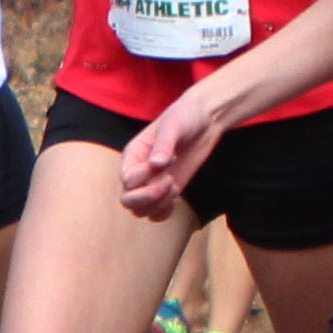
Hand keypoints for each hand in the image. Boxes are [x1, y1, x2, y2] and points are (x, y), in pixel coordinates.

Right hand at [116, 96, 228, 216]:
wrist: (204, 121)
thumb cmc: (184, 117)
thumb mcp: (173, 126)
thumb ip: (163, 145)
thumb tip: (156, 164)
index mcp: (132, 155)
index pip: (128, 179)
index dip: (146, 175)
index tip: (170, 158)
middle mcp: (137, 172)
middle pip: (128, 200)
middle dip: (149, 197)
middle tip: (171, 182)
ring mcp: (150, 184)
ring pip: (140, 211)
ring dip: (159, 204)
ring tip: (175, 186)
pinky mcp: (165, 192)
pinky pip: (155, 214)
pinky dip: (164, 212)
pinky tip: (175, 196)